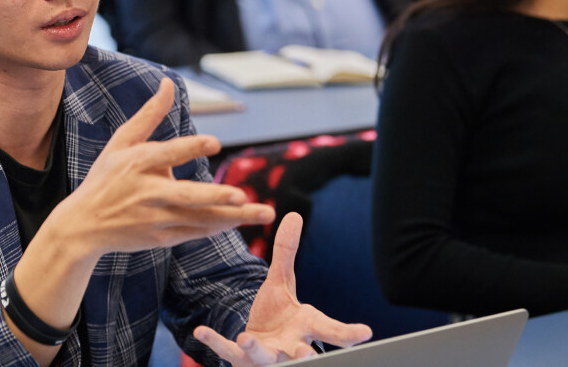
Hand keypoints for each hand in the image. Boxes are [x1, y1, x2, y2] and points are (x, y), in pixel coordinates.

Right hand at [51, 78, 274, 259]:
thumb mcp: (122, 141)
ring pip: (199, 219)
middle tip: (241, 194)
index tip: (215, 143)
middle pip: (186, 195)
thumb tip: (169, 82)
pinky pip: (195, 232)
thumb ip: (150, 114)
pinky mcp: (160, 238)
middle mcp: (147, 192)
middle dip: (214, 196)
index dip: (191, 147)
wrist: (83, 225)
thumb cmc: (106, 176)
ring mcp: (155, 218)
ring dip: (231, 217)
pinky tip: (240, 221)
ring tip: (262, 213)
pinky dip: (217, 227)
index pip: (168, 154)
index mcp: (137, 163)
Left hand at [193, 212, 372, 364]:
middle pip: (302, 353)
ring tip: (248, 339)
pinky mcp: (241, 357)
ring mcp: (266, 355)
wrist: (254, 345)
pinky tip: (201, 332)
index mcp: (305, 326)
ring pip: (265, 357)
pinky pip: (228, 351)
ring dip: (257, 350)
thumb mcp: (280, 281)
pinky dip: (215, 342)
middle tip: (307, 355)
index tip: (366, 333)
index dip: (348, 333)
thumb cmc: (275, 315)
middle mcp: (290, 346)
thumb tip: (294, 215)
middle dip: (305, 355)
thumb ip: (287, 252)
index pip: (330, 330)